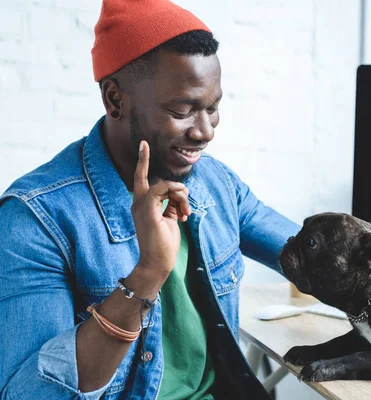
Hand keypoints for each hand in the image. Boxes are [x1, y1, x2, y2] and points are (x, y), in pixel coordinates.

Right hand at [131, 141, 191, 278]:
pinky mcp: (147, 211)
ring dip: (181, 195)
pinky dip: (177, 196)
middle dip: (143, 158)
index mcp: (143, 206)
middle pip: (142, 176)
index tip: (144, 145)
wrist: (157, 263)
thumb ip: (172, 204)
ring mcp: (140, 207)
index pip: (141, 181)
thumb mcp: (170, 220)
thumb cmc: (164, 245)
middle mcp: (138, 204)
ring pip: (164, 185)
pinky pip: (162, 190)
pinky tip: (183, 212)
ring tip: (186, 212)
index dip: (142, 163)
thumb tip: (179, 193)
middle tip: (145, 144)